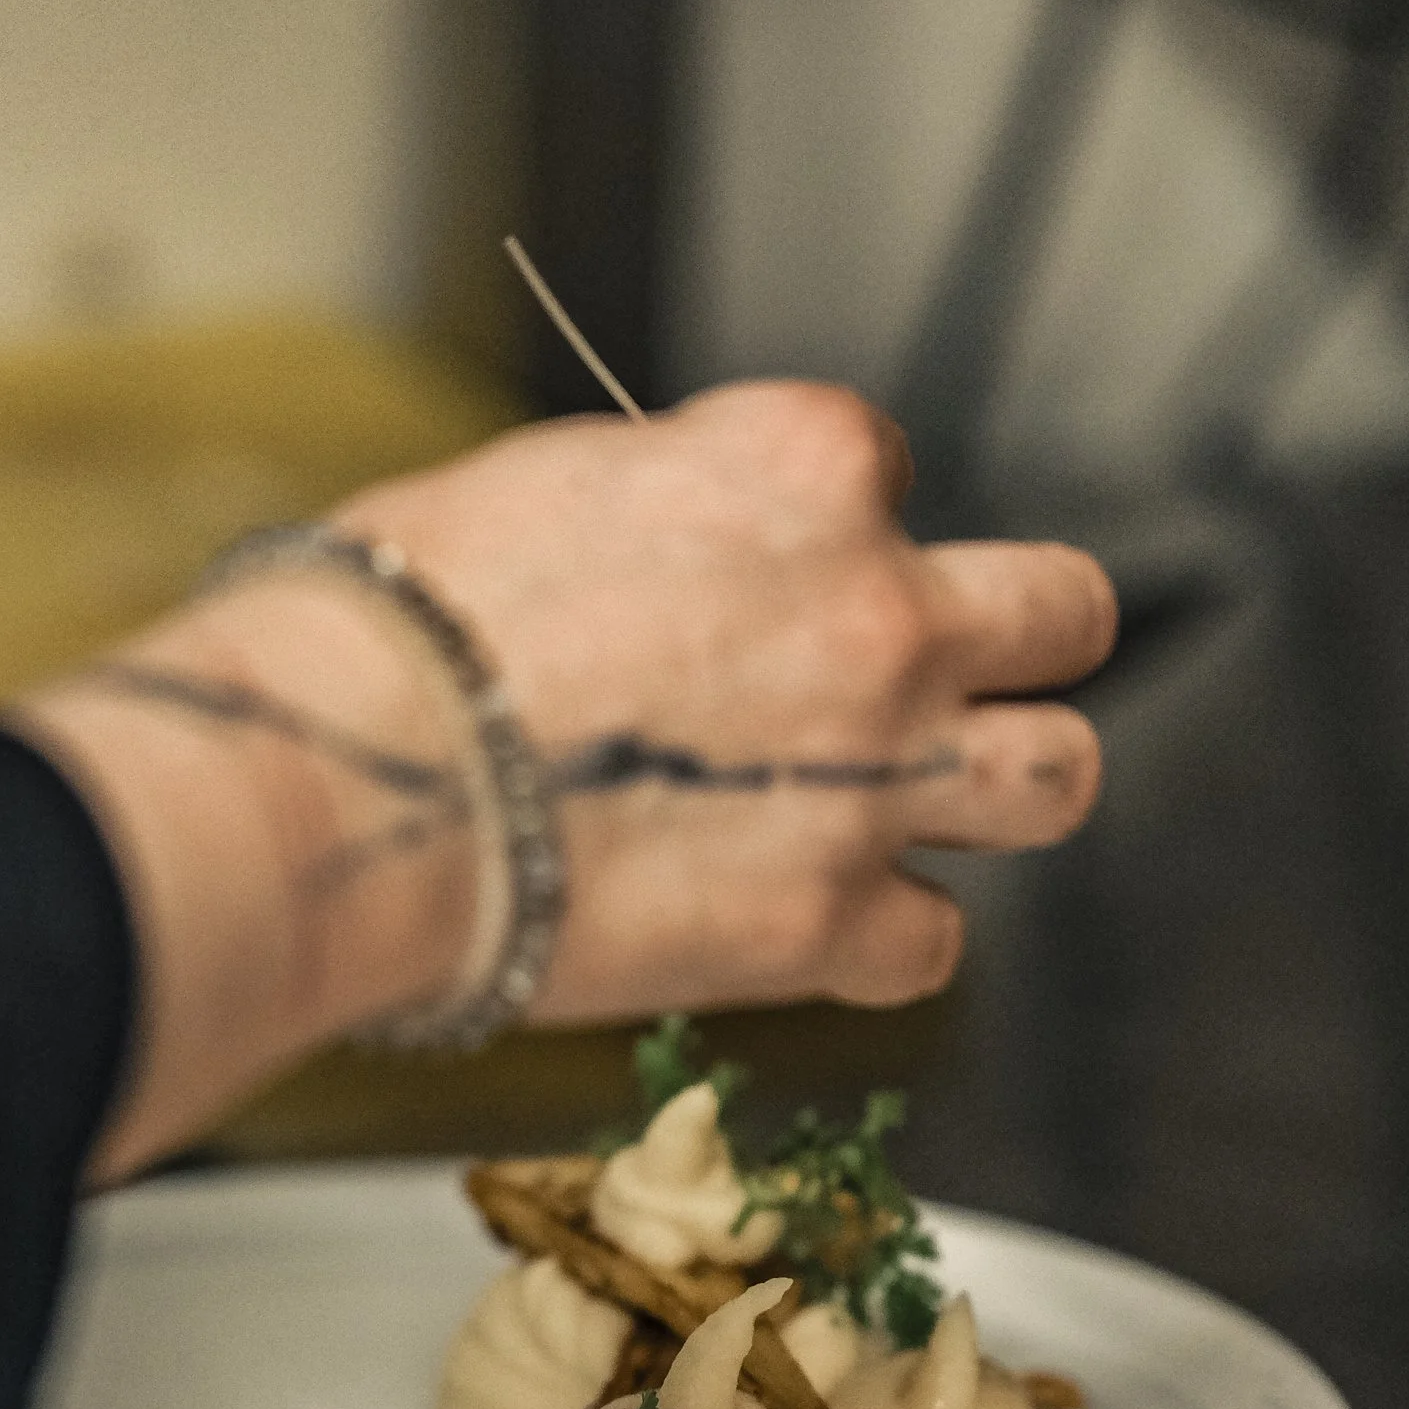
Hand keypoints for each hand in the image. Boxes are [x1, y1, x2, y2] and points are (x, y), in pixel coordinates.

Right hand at [335, 382, 1111, 1019]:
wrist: (345, 780)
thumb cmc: (395, 627)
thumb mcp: (544, 484)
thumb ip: (668, 507)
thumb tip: (680, 549)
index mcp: (802, 466)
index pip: (889, 470)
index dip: (823, 533)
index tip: (762, 579)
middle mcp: (875, 609)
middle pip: (1063, 612)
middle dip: (1012, 644)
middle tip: (931, 680)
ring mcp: (872, 771)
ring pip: (1055, 775)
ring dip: (997, 789)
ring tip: (914, 808)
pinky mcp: (829, 922)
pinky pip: (931, 943)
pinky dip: (877, 941)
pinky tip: (804, 925)